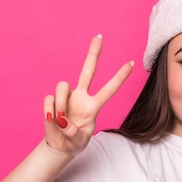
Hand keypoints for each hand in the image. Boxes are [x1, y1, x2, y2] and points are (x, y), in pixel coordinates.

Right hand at [43, 35, 132, 155]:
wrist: (59, 146)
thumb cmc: (74, 142)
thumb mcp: (79, 142)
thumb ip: (74, 134)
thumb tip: (63, 121)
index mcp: (93, 106)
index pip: (109, 89)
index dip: (120, 77)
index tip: (131, 64)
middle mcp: (81, 97)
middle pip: (88, 70)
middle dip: (93, 53)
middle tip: (99, 36)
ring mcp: (66, 98)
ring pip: (62, 86)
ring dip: (60, 103)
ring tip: (60, 120)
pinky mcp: (52, 101)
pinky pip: (49, 100)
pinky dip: (50, 111)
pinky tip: (52, 120)